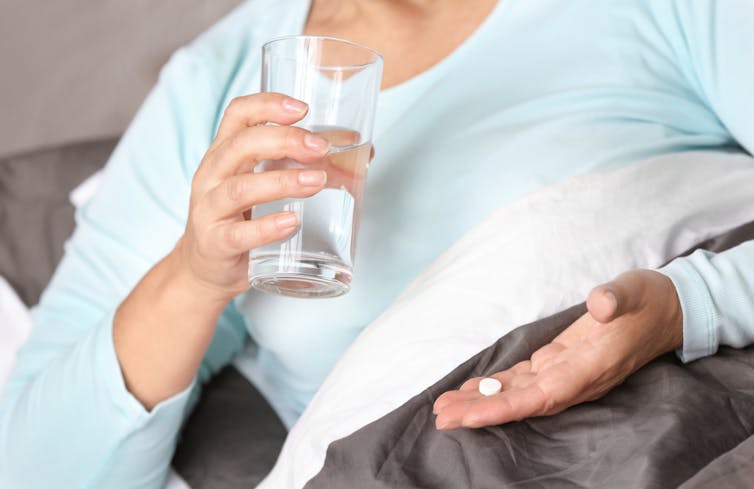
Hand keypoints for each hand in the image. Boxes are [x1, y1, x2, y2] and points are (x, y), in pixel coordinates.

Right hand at [114, 93, 330, 407]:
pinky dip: (266, 227)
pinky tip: (291, 222)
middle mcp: (211, 175)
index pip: (237, 114)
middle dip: (284, 140)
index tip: (302, 108)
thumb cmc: (241, 218)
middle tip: (321, 148)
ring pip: (240, 188)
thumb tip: (362, 151)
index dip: (267, 104)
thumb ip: (303, 164)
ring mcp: (209, 210)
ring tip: (317, 182)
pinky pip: (238, 235)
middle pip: (242, 145)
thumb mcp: (263, 184)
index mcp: (223, 153)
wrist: (205, 269)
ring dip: (282, 181)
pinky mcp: (215, 245)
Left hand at [433, 269, 682, 429]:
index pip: (541, 396)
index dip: (505, 408)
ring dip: (481, 402)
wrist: (665, 310)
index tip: (470, 416)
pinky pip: (522, 381)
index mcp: (589, 367)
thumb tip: (601, 304)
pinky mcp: (557, 362)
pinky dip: (495, 388)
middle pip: (521, 403)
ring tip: (445, 408)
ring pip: (517, 395)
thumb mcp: (634, 291)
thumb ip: (616, 298)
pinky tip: (471, 392)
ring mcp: (564, 372)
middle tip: (441, 417)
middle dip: (481, 411)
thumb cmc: (648, 300)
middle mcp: (573, 378)